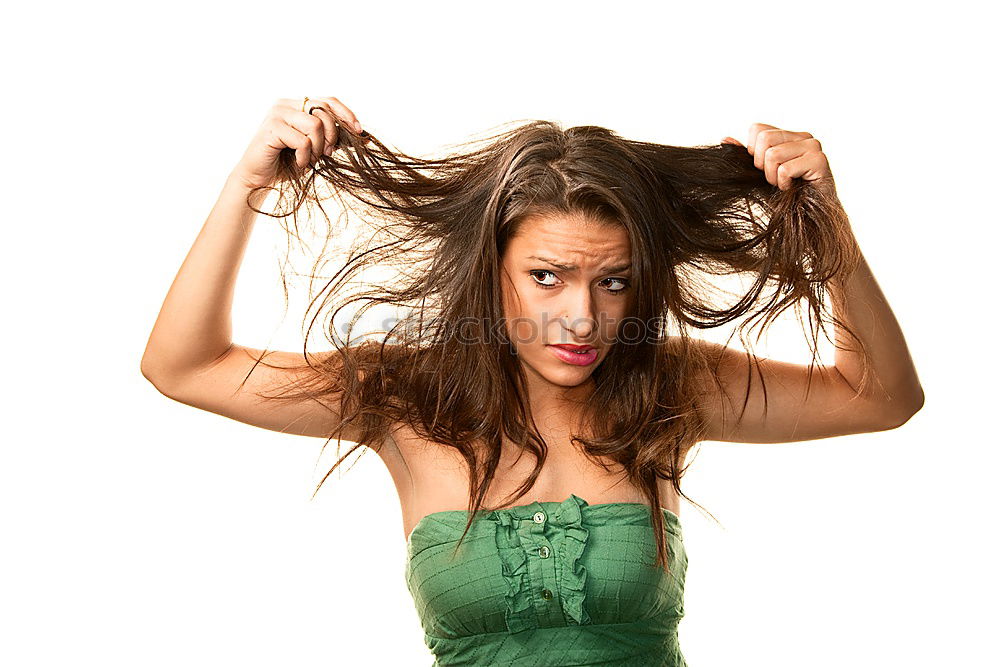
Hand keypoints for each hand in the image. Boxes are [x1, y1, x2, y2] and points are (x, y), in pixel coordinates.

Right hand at [230, 96, 362, 189]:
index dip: (346, 114)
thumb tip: (364, 137)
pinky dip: (305, 156)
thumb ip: (333, 139)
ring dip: (318, 148)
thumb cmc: (287, 163)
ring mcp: (277, 113)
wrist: (259, 179)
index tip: (359, 131)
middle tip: (326, 154)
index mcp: (297, 105)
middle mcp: (286, 104)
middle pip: (324, 112)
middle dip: (332, 136)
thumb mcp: (316, 149)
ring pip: (315, 125)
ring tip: (309, 159)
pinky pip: (303, 140)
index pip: (329, 101)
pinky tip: (298, 164)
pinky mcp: (272, 128)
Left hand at [722, 123, 835, 194]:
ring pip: (772, 154)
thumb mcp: (762, 173)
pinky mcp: (819, 160)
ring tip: (785, 184)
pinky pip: (785, 169)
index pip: (758, 129)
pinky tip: (793, 188)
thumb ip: (747, 155)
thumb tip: (725, 139)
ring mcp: (813, 146)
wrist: (809, 216)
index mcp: (789, 136)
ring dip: (773, 177)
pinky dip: (783, 184)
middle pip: (764, 139)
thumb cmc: (786, 194)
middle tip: (775, 179)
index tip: (764, 169)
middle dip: (762, 166)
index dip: (753, 152)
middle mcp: (803, 137)